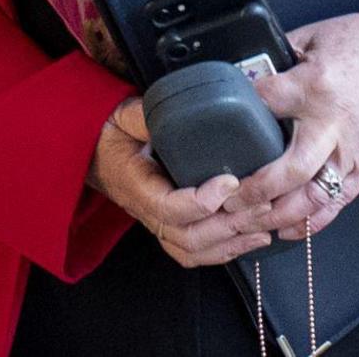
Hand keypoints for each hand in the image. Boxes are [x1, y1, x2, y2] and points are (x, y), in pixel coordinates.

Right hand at [87, 96, 276, 267]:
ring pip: (195, 249)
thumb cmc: (110, 135)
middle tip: (262, 203)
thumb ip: (149, 116)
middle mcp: (147, 212)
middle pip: (189, 236)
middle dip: (230, 225)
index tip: (231, 181)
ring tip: (264, 225)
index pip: (169, 207)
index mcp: (136, 186)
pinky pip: (195, 251)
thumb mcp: (125, 117)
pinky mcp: (169, 227)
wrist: (94, 153)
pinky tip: (251, 238)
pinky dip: (225, 251)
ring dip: (233, 242)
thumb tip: (176, 108)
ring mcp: (158, 223)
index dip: (203, 200)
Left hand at [222, 13, 358, 241]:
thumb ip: (278, 57)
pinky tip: (282, 229)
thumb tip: (241, 71)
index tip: (215, 116)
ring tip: (247, 220)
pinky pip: (334, 206)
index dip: (235, 107)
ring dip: (276, 216)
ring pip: (311, 199)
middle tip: (227, 197)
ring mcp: (348, 153)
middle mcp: (331, 126)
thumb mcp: (314, 36)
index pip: (265, 101)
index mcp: (316, 86)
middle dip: (254, 190)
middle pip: (289, 170)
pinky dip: (308, 224)